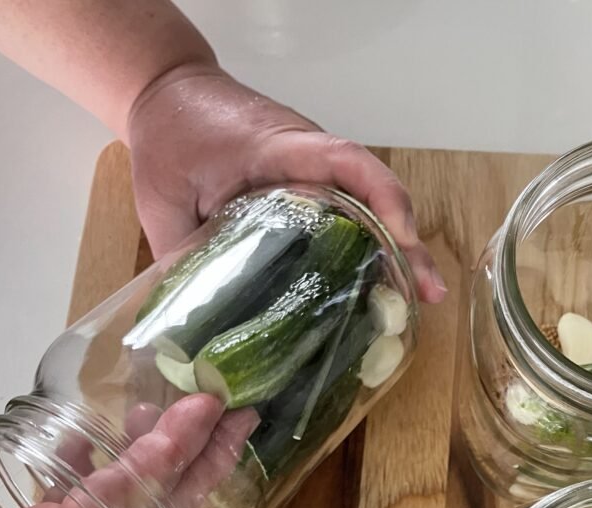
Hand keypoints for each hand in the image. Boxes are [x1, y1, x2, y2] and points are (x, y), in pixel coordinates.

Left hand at [127, 63, 446, 303]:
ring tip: (418, 299)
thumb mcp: (164, 204)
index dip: (381, 197)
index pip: (344, 161)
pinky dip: (370, 248)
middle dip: (405, 245)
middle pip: (372, 195)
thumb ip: (184, 259)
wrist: (167, 97)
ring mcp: (312, 172)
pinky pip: (348, 215)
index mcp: (275, 150)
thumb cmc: (167, 141)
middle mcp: (307, 157)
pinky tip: (380, 287)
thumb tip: (203, 326)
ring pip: (366, 208)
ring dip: (395, 251)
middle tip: (427, 293)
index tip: (403, 236)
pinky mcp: (308, 188)